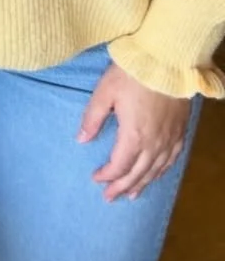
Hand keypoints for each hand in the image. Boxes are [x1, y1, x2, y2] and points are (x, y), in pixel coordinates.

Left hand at [79, 61, 191, 201]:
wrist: (166, 63)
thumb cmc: (130, 76)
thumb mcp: (104, 93)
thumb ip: (92, 118)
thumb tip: (81, 140)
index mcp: (134, 136)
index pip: (119, 165)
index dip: (107, 175)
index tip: (96, 179)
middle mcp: (154, 143)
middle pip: (137, 173)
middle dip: (122, 186)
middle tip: (110, 198)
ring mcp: (170, 139)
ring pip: (156, 170)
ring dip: (142, 183)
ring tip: (131, 194)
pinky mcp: (180, 132)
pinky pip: (171, 160)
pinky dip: (161, 171)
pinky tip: (156, 174)